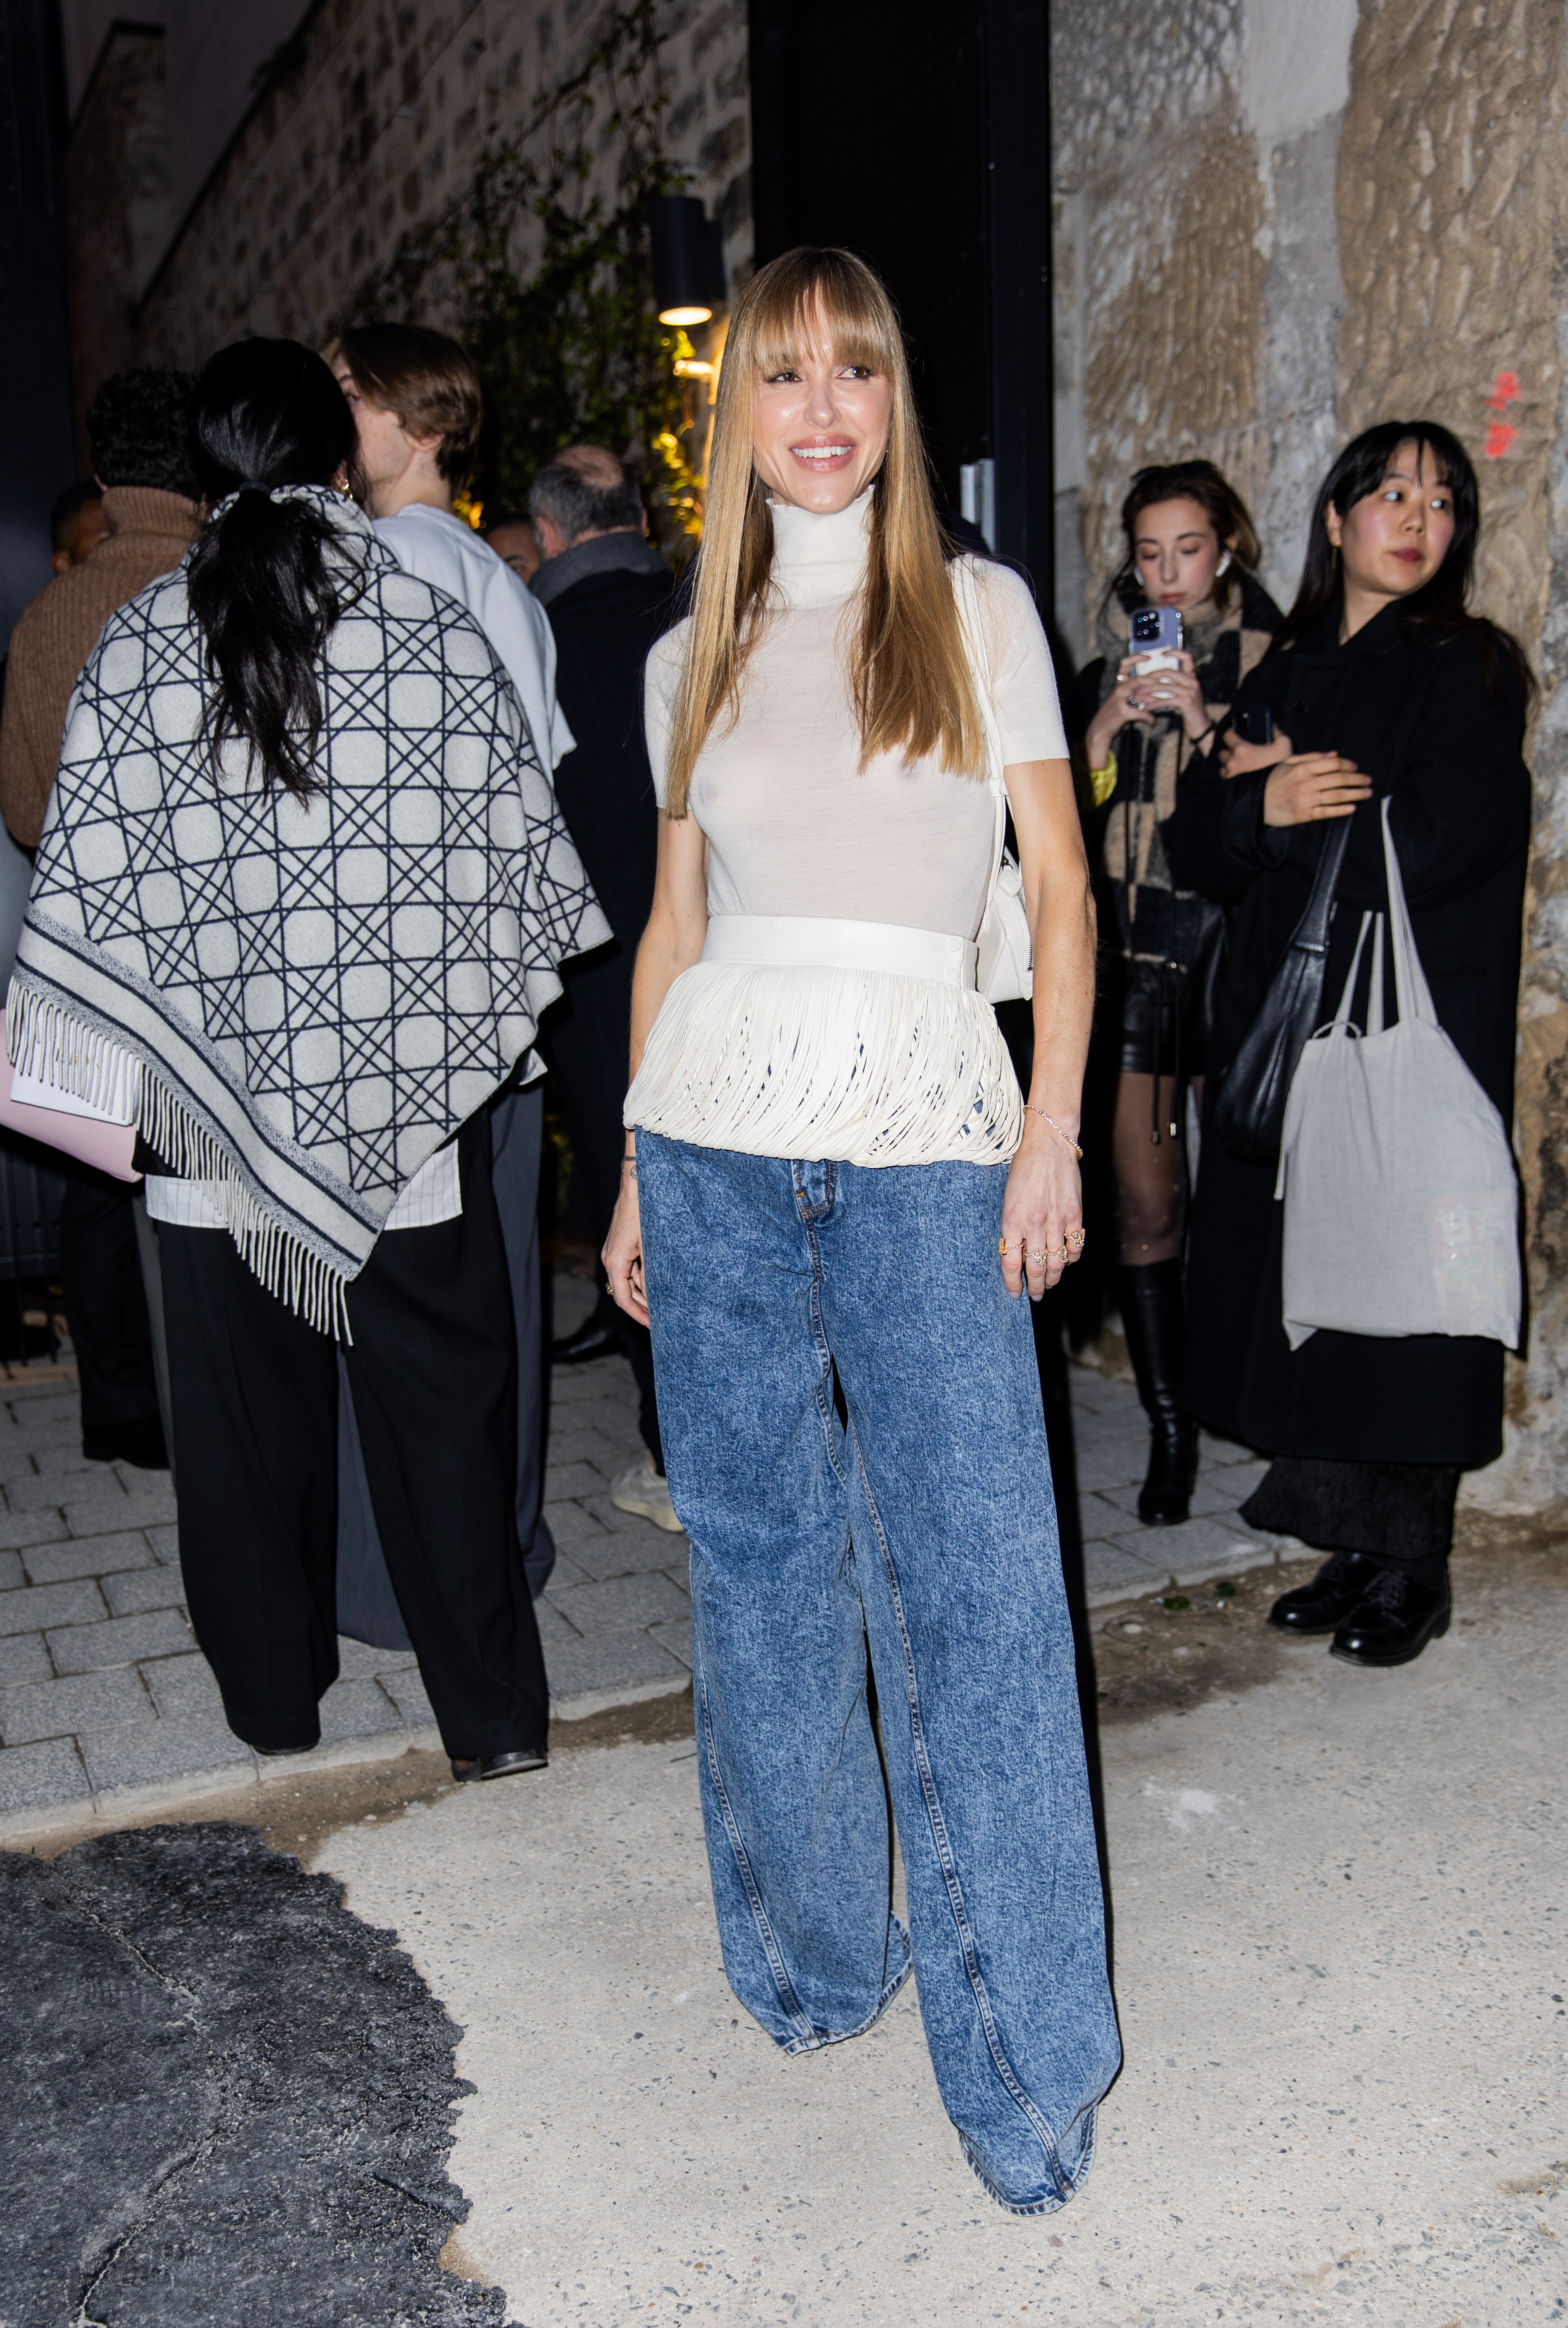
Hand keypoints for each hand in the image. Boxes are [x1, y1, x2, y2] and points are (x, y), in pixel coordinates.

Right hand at [603, 1152, 648, 1322]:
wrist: (636, 1187)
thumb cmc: (644, 1214)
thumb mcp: (650, 1247)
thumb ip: (650, 1274)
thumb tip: (652, 1296)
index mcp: (615, 1261)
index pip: (622, 1297)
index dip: (637, 1313)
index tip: (651, 1325)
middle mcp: (611, 1259)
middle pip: (624, 1292)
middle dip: (641, 1307)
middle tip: (660, 1320)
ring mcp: (614, 1253)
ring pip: (627, 1282)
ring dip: (642, 1295)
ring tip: (661, 1306)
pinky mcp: (621, 1247)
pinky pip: (629, 1270)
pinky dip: (641, 1280)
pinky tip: (656, 1286)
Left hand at [1000, 1116, 1084, 1301]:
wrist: (1049, 1145)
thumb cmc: (1024, 1168)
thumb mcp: (1007, 1198)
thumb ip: (1012, 1226)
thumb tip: (1016, 1252)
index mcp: (1012, 1220)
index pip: (1011, 1263)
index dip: (1012, 1283)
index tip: (1014, 1293)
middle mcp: (1035, 1224)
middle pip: (1035, 1268)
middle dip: (1034, 1287)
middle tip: (1034, 1295)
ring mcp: (1057, 1221)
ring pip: (1056, 1262)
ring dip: (1052, 1278)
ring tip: (1049, 1285)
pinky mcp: (1075, 1215)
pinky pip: (1075, 1247)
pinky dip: (1071, 1259)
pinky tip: (1066, 1262)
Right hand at [1085, 664, 1157, 765]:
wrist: (1100, 729)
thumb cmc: (1113, 713)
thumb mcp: (1120, 698)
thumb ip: (1133, 692)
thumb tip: (1151, 689)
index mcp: (1119, 684)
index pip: (1125, 663)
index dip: (1137, 657)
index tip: (1149, 657)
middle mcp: (1119, 689)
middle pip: (1139, 679)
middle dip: (1154, 681)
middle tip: (1163, 685)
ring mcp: (1121, 701)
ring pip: (1143, 696)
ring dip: (1155, 701)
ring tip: (1163, 705)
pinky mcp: (1123, 713)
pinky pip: (1142, 713)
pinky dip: (1150, 718)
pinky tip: (1153, 722)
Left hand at [1122, 650, 1210, 742]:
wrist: (1200, 727)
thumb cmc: (1190, 712)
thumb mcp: (1185, 695)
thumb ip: (1176, 686)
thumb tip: (1158, 680)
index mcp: (1193, 678)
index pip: (1187, 657)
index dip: (1175, 652)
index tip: (1162, 653)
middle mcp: (1193, 682)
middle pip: (1169, 672)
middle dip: (1152, 676)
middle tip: (1141, 681)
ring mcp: (1190, 692)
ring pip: (1164, 686)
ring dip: (1149, 691)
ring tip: (1138, 695)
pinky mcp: (1186, 702)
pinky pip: (1165, 700)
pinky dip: (1153, 704)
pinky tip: (1145, 707)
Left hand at [1219, 723, 1293, 778]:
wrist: (1277, 787)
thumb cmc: (1279, 766)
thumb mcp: (1283, 744)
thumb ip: (1276, 731)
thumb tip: (1271, 724)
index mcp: (1241, 749)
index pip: (1227, 735)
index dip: (1231, 733)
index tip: (1235, 733)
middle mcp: (1232, 761)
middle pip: (1222, 752)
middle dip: (1229, 751)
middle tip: (1239, 752)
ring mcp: (1230, 774)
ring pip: (1222, 765)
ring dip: (1228, 763)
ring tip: (1238, 763)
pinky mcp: (1231, 784)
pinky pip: (1225, 776)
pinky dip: (1229, 774)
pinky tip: (1237, 773)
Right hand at [1262, 752, 1372, 826]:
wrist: (1254, 803)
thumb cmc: (1271, 782)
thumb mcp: (1287, 762)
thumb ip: (1311, 757)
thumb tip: (1333, 754)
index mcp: (1303, 768)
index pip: (1333, 763)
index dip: (1348, 765)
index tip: (1356, 768)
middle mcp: (1306, 783)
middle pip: (1339, 779)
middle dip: (1357, 779)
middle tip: (1368, 780)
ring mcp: (1306, 799)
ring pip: (1336, 795)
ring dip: (1355, 794)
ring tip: (1367, 793)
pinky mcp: (1303, 814)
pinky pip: (1326, 812)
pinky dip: (1341, 810)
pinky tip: (1352, 808)